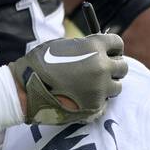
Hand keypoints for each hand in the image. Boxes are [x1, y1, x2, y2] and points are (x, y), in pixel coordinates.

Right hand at [8, 33, 127, 124]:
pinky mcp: (96, 106)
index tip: (108, 52)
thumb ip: (84, 47)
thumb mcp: (63, 45)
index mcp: (94, 46)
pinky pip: (105, 102)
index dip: (113, 48)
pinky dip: (97, 100)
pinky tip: (82, 98)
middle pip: (122, 67)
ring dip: (107, 85)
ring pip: (117, 87)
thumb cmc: (40, 63)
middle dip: (113, 67)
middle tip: (101, 71)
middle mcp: (102, 66)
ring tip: (90, 86)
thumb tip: (98, 50)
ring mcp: (100, 88)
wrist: (26, 88)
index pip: (118, 43)